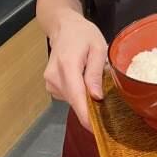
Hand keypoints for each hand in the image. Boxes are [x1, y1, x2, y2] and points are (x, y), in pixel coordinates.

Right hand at [45, 12, 107, 131]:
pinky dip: (78, 92)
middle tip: (106, 97)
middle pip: (75, 101)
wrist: (63, 27)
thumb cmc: (83, 34)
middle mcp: (54, 77)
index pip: (77, 98)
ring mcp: (49, 82)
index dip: (87, 116)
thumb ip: (95, 72)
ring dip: (84, 95)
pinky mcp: (50, 85)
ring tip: (92, 76)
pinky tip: (82, 77)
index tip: (97, 130)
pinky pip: (68, 95)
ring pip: (72, 99)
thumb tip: (96, 97)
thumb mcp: (98, 47)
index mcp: (68, 66)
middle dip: (91, 105)